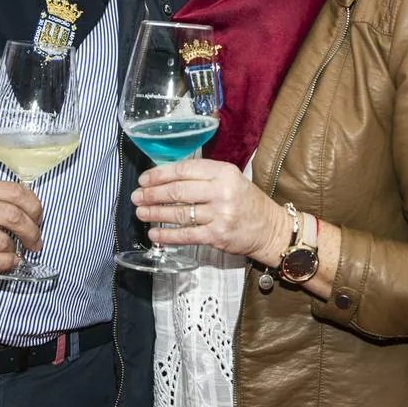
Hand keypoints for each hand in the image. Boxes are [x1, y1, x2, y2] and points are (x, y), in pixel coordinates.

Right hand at [0, 178, 43, 277]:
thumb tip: (27, 207)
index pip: (15, 192)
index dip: (34, 206)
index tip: (38, 217)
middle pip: (14, 216)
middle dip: (32, 231)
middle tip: (36, 241)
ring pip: (4, 240)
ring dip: (16, 249)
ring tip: (16, 252)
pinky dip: (7, 262)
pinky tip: (10, 262)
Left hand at [131, 158, 288, 262]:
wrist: (270, 229)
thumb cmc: (247, 202)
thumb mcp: (230, 179)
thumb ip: (203, 176)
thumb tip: (167, 178)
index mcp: (223, 172)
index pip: (184, 170)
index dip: (160, 175)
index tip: (144, 179)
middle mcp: (221, 191)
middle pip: (178, 191)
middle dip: (152, 194)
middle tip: (137, 196)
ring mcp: (220, 215)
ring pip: (179, 213)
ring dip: (155, 213)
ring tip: (141, 213)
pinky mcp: (217, 236)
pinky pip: (186, 235)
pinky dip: (167, 235)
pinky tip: (154, 234)